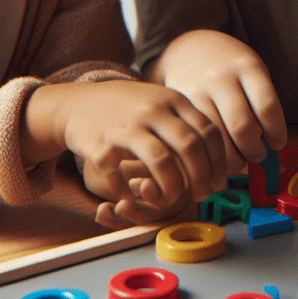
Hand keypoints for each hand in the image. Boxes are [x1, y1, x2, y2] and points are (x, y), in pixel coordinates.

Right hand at [22, 79, 226, 213]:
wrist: (78, 103)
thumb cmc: (129, 109)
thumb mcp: (161, 103)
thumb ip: (187, 124)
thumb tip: (218, 161)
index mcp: (173, 99)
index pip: (209, 130)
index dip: (219, 160)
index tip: (219, 180)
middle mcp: (153, 109)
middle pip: (190, 146)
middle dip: (202, 176)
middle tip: (203, 194)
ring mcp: (127, 125)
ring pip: (161, 160)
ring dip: (172, 187)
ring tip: (171, 199)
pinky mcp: (100, 143)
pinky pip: (122, 176)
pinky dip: (129, 192)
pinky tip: (131, 195)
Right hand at [149, 29, 286, 173]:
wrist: (191, 49)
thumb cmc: (232, 68)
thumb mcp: (252, 72)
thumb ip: (261, 102)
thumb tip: (273, 146)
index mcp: (247, 67)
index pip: (267, 106)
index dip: (276, 132)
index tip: (277, 144)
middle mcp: (221, 78)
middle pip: (241, 126)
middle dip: (254, 151)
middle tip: (259, 156)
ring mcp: (197, 91)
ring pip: (216, 138)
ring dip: (232, 159)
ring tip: (240, 160)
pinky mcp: (179, 106)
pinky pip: (196, 138)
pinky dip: (209, 155)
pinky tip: (218, 157)